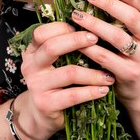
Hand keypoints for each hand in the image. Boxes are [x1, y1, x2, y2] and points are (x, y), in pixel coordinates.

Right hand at [18, 22, 114, 139]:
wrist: (41, 115)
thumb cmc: (55, 81)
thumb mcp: (54, 61)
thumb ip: (65, 45)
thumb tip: (93, 23)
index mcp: (32, 51)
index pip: (42, 32)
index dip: (63, 28)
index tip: (84, 28)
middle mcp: (30, 66)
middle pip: (52, 47)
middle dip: (77, 40)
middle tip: (97, 39)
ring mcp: (36, 85)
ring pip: (69, 72)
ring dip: (93, 73)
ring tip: (110, 75)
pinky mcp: (45, 104)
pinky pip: (73, 95)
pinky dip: (91, 92)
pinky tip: (104, 90)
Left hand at [72, 0, 139, 105]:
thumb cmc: (135, 56)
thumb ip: (130, 18)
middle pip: (132, 18)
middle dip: (109, 4)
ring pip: (117, 37)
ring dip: (95, 24)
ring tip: (77, 15)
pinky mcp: (129, 74)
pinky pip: (105, 57)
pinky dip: (89, 47)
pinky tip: (76, 40)